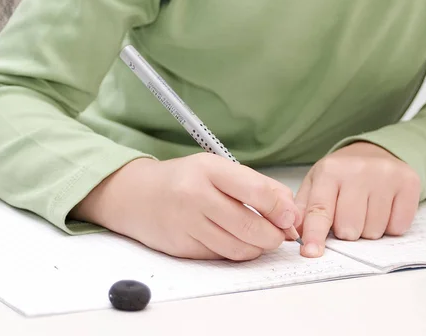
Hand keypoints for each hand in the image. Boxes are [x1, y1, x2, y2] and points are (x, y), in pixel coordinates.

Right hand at [70, 153, 301, 260]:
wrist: (135, 195)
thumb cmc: (182, 179)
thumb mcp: (216, 169)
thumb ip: (254, 186)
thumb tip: (290, 211)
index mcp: (209, 170)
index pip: (257, 192)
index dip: (282, 209)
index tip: (290, 217)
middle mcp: (195, 196)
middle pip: (250, 226)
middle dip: (274, 235)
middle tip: (280, 233)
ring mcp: (186, 224)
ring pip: (238, 248)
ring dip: (258, 248)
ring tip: (261, 238)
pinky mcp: (181, 248)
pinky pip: (220, 256)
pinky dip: (236, 252)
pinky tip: (236, 241)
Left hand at [295, 142, 420, 257]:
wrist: (374, 152)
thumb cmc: (341, 175)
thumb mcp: (316, 184)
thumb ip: (303, 209)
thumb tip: (293, 233)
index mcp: (330, 171)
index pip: (320, 210)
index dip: (315, 235)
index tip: (311, 253)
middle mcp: (358, 171)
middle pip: (349, 228)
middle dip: (346, 232)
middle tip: (347, 216)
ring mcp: (385, 176)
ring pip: (373, 231)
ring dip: (367, 230)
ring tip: (365, 211)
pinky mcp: (409, 183)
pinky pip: (398, 227)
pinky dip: (390, 226)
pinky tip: (383, 209)